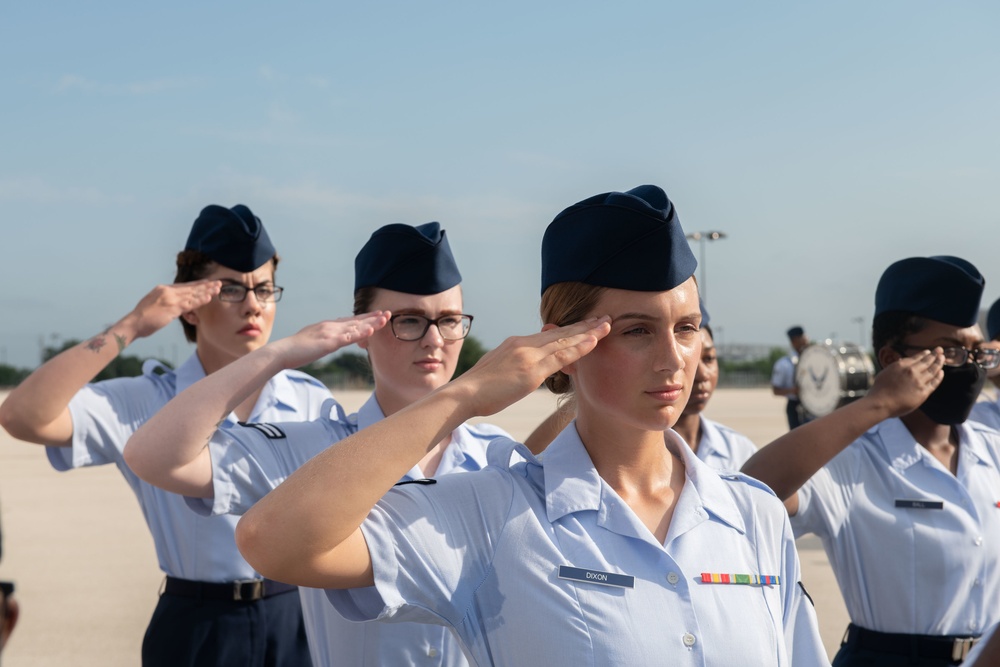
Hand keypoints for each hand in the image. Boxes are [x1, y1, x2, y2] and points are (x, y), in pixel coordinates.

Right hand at [125, 280, 221, 338]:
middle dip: (205, 285)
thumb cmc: (143, 317)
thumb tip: (174, 304)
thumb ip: (165, 301)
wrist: (134, 323)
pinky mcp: (172, 308)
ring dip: (206, 291)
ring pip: (192, 294)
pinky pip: (190, 303)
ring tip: (218, 288)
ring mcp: (170, 298)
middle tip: (218, 282)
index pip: (183, 285)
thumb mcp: (154, 303)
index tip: (207, 282)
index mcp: (162, 289)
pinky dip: (200, 300)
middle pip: (190, 288)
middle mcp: (167, 291)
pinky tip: (209, 298)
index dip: (196, 284)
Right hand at [269, 312, 389, 369]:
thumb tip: (333, 339)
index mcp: (328, 326)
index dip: (365, 318)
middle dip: (373, 317)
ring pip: (355, 327)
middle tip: (388, 313)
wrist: (283, 352)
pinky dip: (360, 333)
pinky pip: (348, 338)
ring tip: (385, 319)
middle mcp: (331, 326)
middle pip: (356, 321)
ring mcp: (330, 333)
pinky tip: (371, 330)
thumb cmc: (296, 349)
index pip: (350, 320)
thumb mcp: (314, 340)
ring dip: (371, 323)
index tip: (377, 314)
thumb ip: (325, 338)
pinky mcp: (328, 342)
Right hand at [452, 317, 610, 416]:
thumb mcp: (499, 369)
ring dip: (588, 332)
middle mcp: (524, 344)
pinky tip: (593, 342)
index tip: (585, 325)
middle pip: (560, 332)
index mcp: (516, 343)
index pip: (549, 335)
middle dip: (584, 326)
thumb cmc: (479, 388)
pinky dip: (579, 347)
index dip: (570, 329)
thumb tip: (526, 367)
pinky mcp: (531, 370)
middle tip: (604, 318)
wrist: (465, 393)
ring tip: (606, 325)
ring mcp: (528, 356)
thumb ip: (516, 364)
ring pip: (564, 340)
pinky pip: (560, 356)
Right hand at [866, 347, 944, 418]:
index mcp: (902, 365)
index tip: (929, 351)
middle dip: (935, 355)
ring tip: (943, 358)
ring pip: (933, 370)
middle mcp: (912, 371)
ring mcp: (919, 381)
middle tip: (940, 350)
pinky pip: (934, 382)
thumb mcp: (886, 372)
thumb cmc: (879, 389)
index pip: (917, 357)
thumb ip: (897, 366)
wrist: (881, 403)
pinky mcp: (923, 392)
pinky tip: (941, 372)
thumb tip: (903, 361)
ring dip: (939, 363)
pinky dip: (939, 377)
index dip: (924, 354)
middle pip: (927, 361)